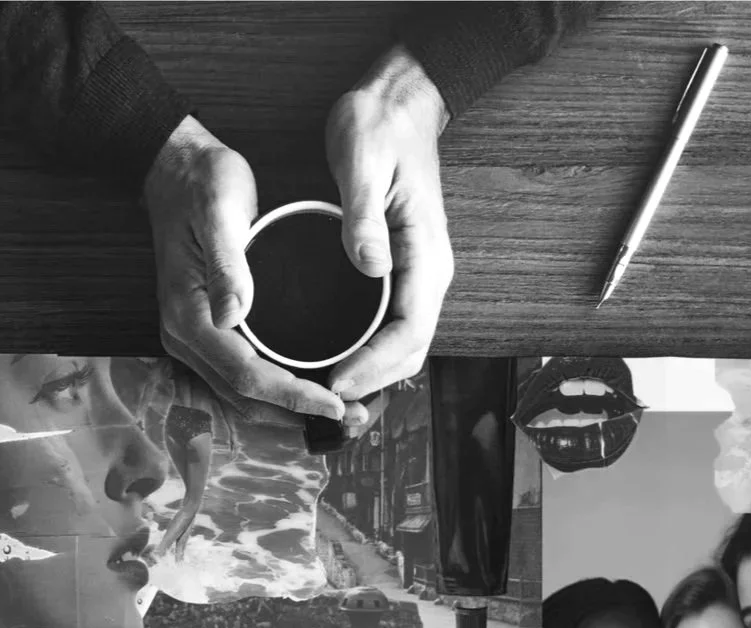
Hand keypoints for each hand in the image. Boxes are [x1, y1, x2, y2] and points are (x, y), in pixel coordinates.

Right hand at [142, 116, 343, 421]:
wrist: (174, 169)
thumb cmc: (202, 183)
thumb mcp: (219, 210)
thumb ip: (227, 265)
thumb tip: (235, 316)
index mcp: (190, 316)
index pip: (246, 375)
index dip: (292, 396)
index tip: (335, 404)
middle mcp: (186, 338)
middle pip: (243, 397)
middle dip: (296, 413)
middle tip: (350, 417)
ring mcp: (192, 338)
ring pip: (240, 394)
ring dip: (286, 409)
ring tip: (336, 412)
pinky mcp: (205, 331)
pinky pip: (239, 376)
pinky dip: (273, 390)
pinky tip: (305, 388)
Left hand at [322, 46, 452, 398]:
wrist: (397, 102)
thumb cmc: (377, 125)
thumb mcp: (363, 160)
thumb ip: (363, 216)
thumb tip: (371, 267)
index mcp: (426, 254)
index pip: (410, 332)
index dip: (374, 366)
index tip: (335, 383)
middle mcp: (428, 274)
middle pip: (409, 352)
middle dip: (371, 383)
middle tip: (322, 402)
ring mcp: (416, 277)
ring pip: (401, 347)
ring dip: (369, 377)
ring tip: (323, 394)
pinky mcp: (399, 275)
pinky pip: (389, 329)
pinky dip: (365, 355)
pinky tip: (331, 363)